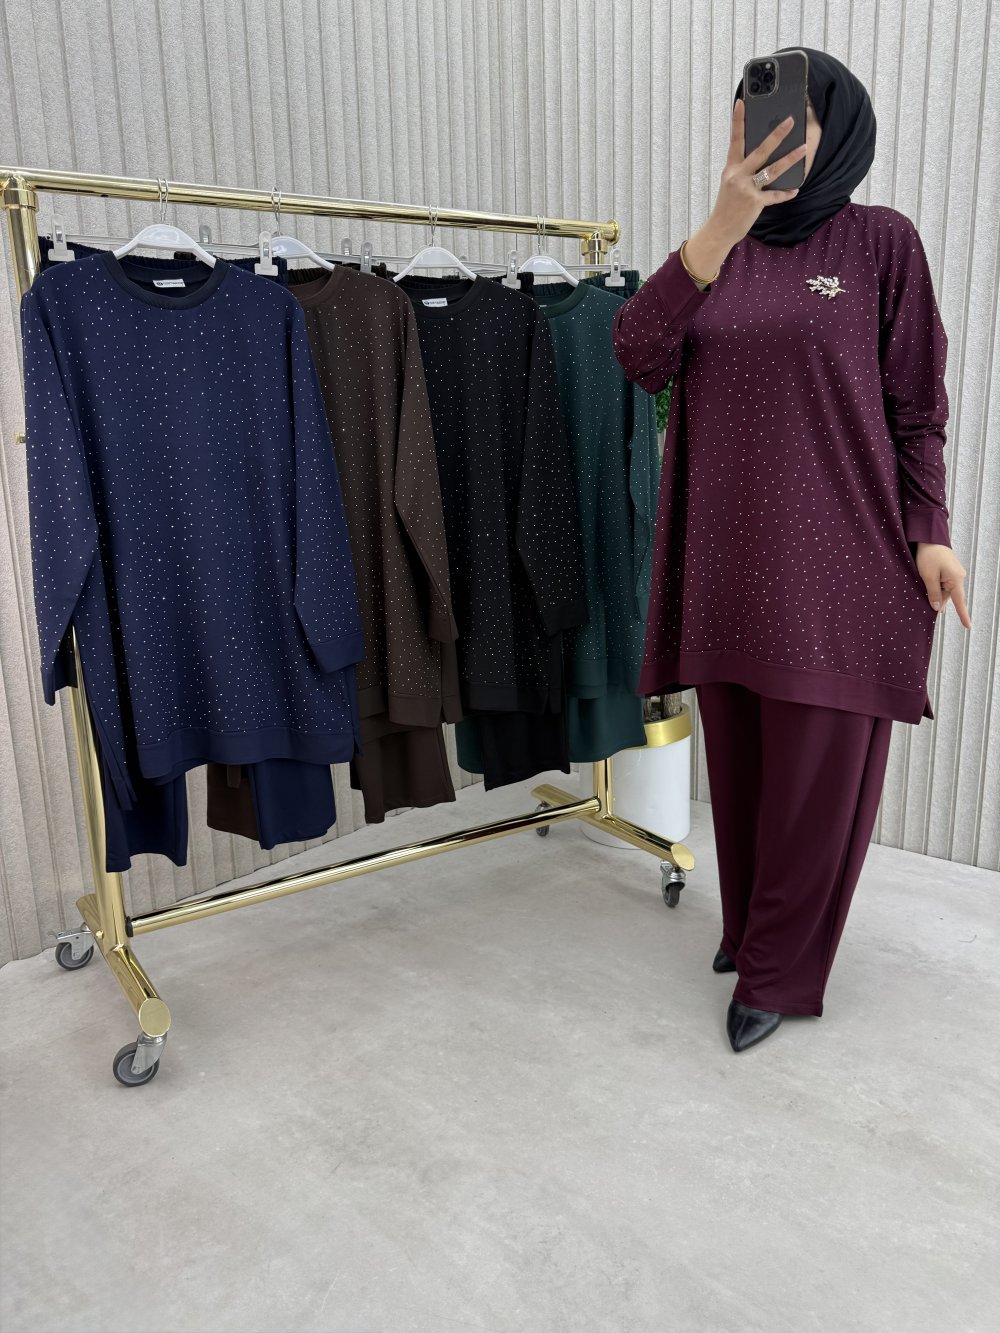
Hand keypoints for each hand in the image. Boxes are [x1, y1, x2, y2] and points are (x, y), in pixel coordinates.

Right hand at [682, 100, 806, 280]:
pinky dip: (785, 193)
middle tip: (790, 121)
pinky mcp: (754, 203)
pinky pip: (774, 196)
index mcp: (731, 169)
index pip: (735, 140)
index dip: (738, 121)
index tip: (741, 102)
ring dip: (790, 159)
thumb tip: (761, 156)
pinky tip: (795, 189)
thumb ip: (742, 169)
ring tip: (804, 148)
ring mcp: (746, 189)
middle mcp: (738, 176)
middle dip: (776, 135)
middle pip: (760, 151)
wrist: (719, 230)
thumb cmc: (727, 206)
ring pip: (772, 170)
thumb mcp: (730, 183)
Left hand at [915, 543, 971, 627]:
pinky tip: (926, 582)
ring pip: (944, 590)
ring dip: (934, 591)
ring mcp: (954, 573)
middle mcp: (958, 577)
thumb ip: (933, 593)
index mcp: (956, 580)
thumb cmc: (929, 555)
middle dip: (936, 599)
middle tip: (924, 596)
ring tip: (923, 582)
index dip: (963, 615)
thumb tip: (937, 608)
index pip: (960, 602)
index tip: (968, 626)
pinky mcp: (949, 570)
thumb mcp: (928, 576)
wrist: (930, 537)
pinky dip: (934, 585)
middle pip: (948, 596)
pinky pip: (943, 583)